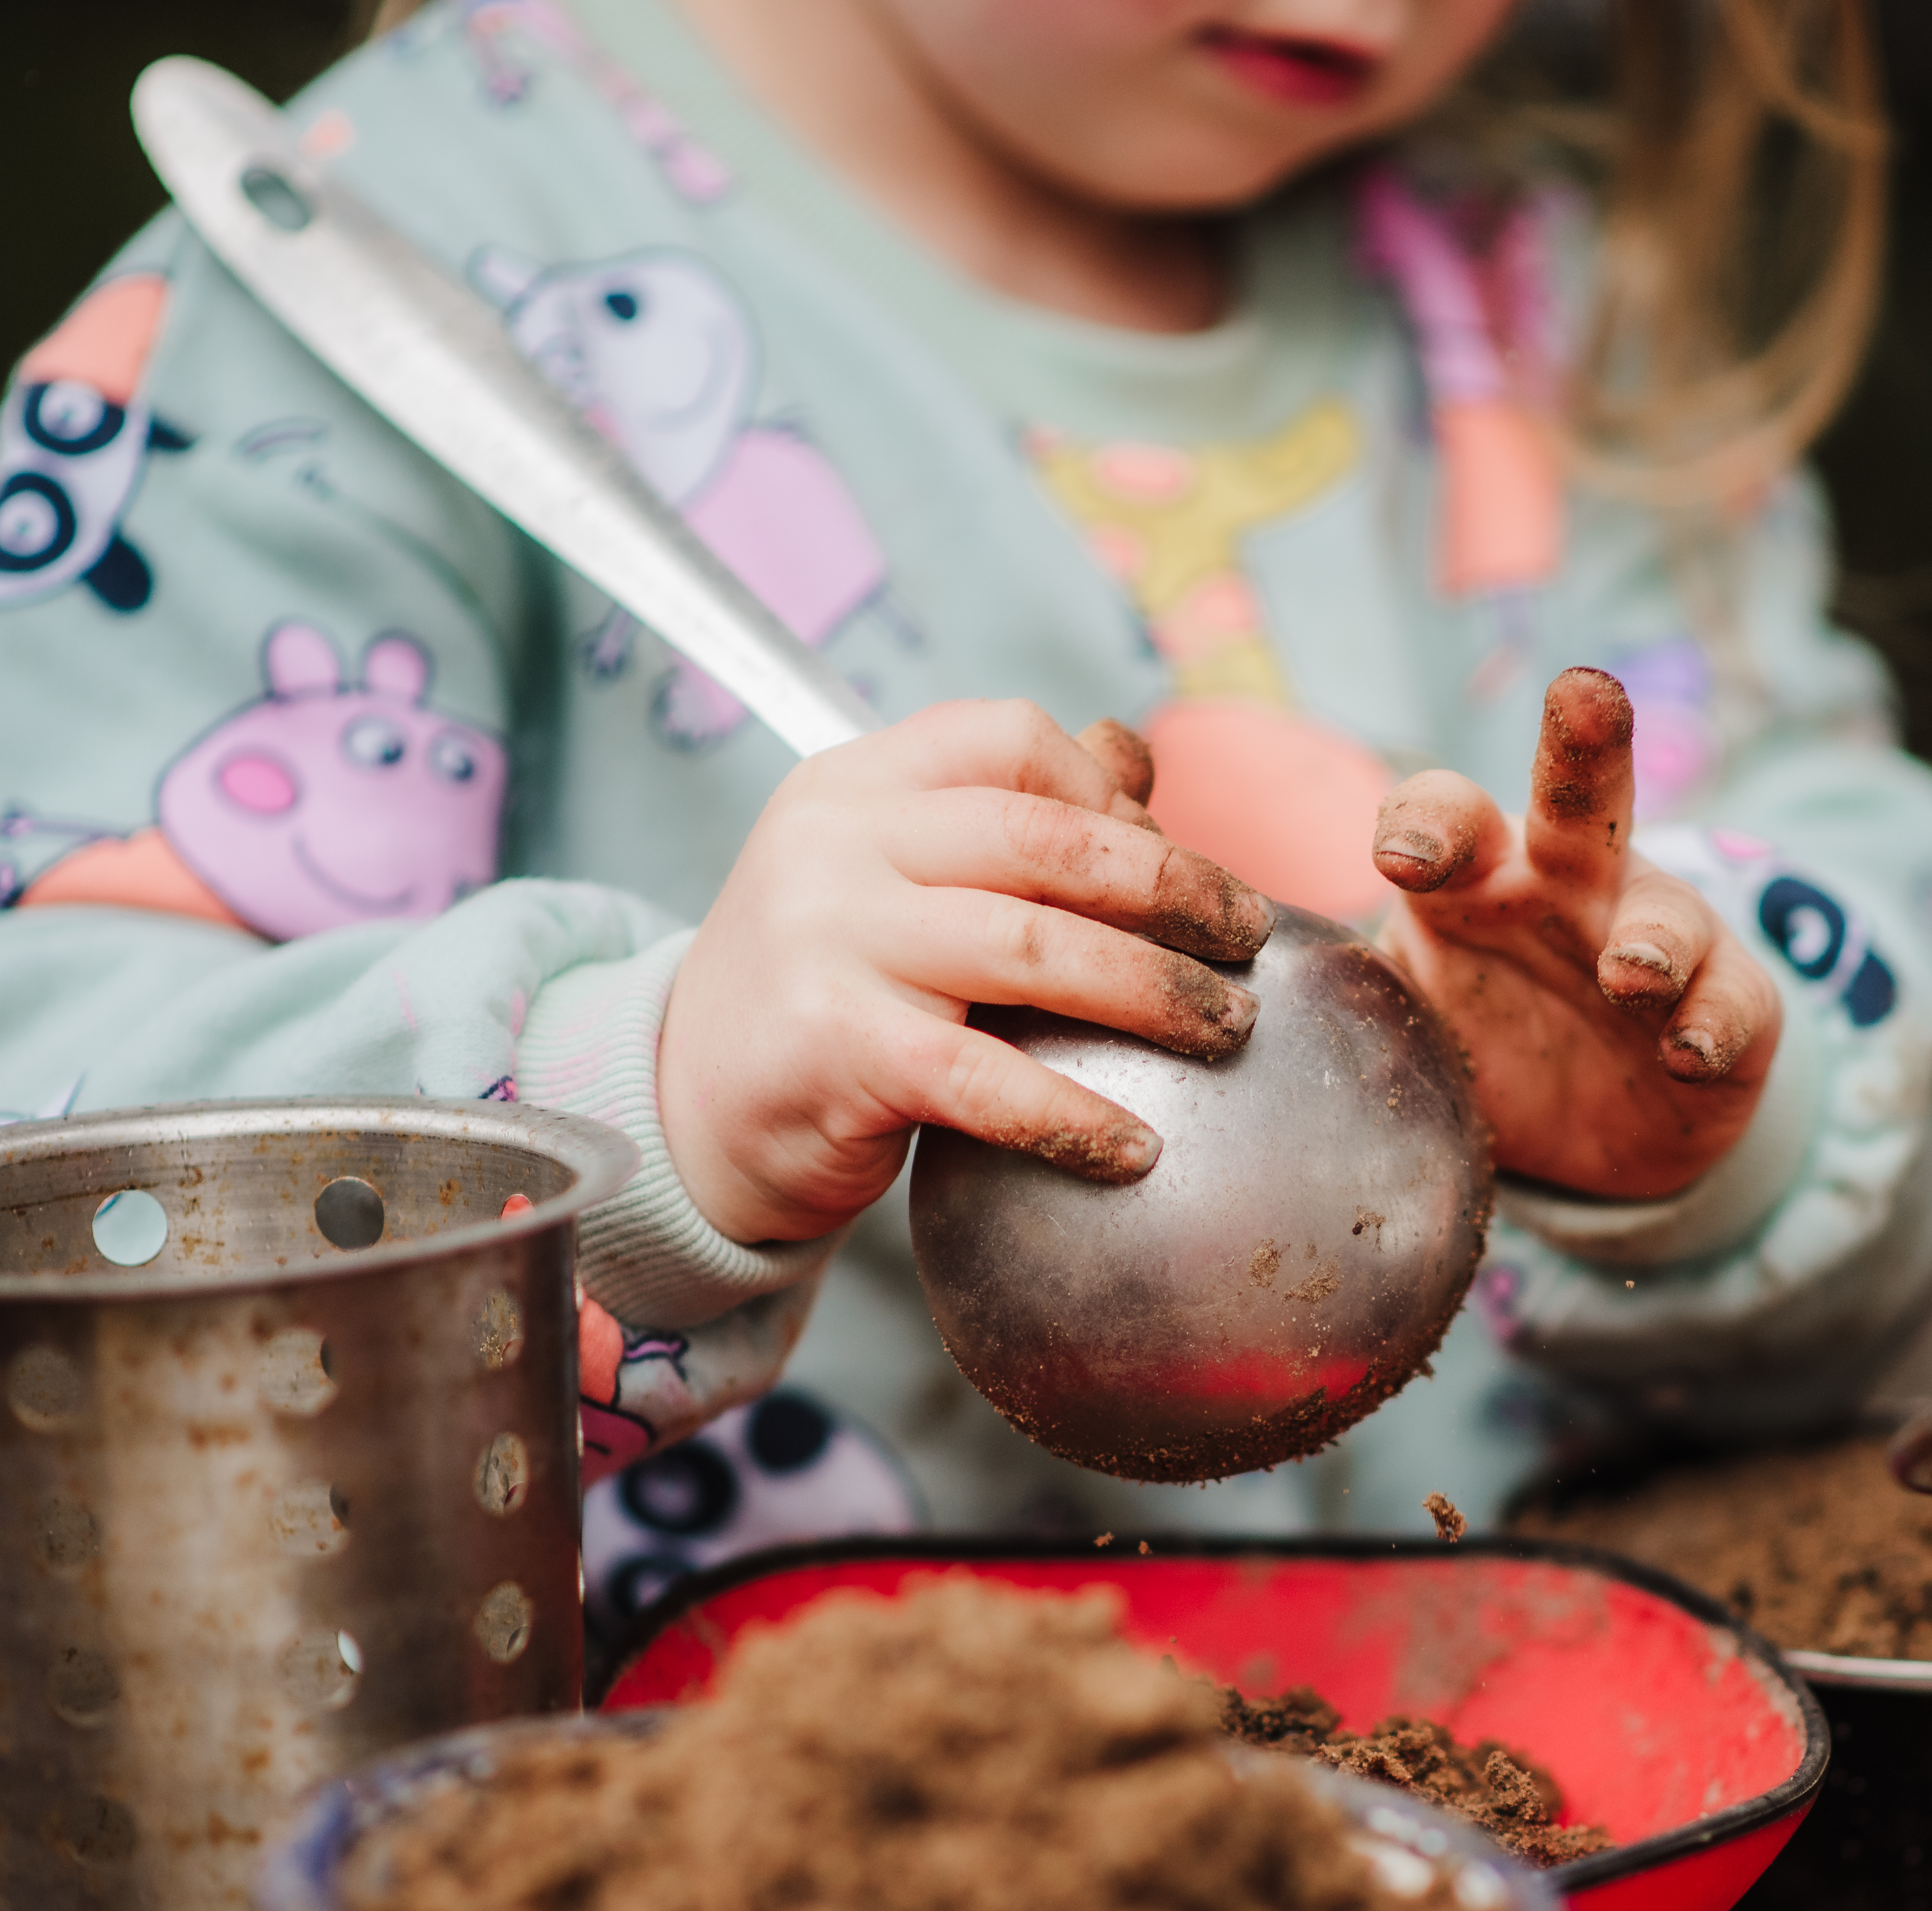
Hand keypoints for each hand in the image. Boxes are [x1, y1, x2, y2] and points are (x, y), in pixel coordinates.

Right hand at [660, 701, 1273, 1243]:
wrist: (683, 1112)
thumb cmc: (822, 993)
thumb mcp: (890, 878)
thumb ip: (1003, 817)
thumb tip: (1133, 755)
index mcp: (852, 784)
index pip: (1008, 740)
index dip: (1112, 796)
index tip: (1177, 863)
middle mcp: (833, 844)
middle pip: (1044, 840)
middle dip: (1174, 890)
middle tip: (1248, 939)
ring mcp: (825, 941)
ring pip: (1034, 949)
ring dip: (1155, 994)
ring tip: (1227, 1029)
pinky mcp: (832, 1049)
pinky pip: (982, 1079)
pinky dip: (1075, 1115)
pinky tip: (1137, 1149)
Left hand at [1373, 668, 1782, 1198]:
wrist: (1586, 1141)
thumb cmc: (1482, 1043)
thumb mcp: (1404, 1022)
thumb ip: (1349, 1003)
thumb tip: (1253, 1010)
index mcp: (1475, 878)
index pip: (1444, 819)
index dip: (1423, 825)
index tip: (1402, 859)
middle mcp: (1571, 886)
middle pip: (1576, 798)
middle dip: (1583, 741)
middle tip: (1585, 694)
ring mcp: (1656, 937)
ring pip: (1664, 909)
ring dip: (1649, 936)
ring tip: (1628, 973)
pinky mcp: (1729, 1002)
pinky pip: (1731, 1000)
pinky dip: (1711, 1022)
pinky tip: (1688, 1050)